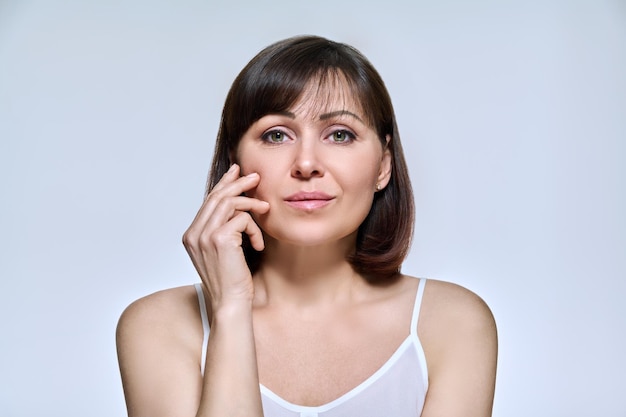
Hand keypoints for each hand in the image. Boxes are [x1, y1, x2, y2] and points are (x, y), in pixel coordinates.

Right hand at [182, 164, 269, 310]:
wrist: (231, 303)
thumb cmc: (232, 280)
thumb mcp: (224, 251)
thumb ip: (224, 229)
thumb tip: (238, 206)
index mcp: (191, 235)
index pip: (208, 202)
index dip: (223, 184)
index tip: (236, 172)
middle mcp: (194, 234)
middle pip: (217, 197)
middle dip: (237, 183)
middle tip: (256, 177)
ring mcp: (204, 236)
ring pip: (229, 203)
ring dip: (251, 202)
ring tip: (266, 208)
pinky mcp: (219, 239)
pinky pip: (242, 219)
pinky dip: (254, 228)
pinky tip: (258, 244)